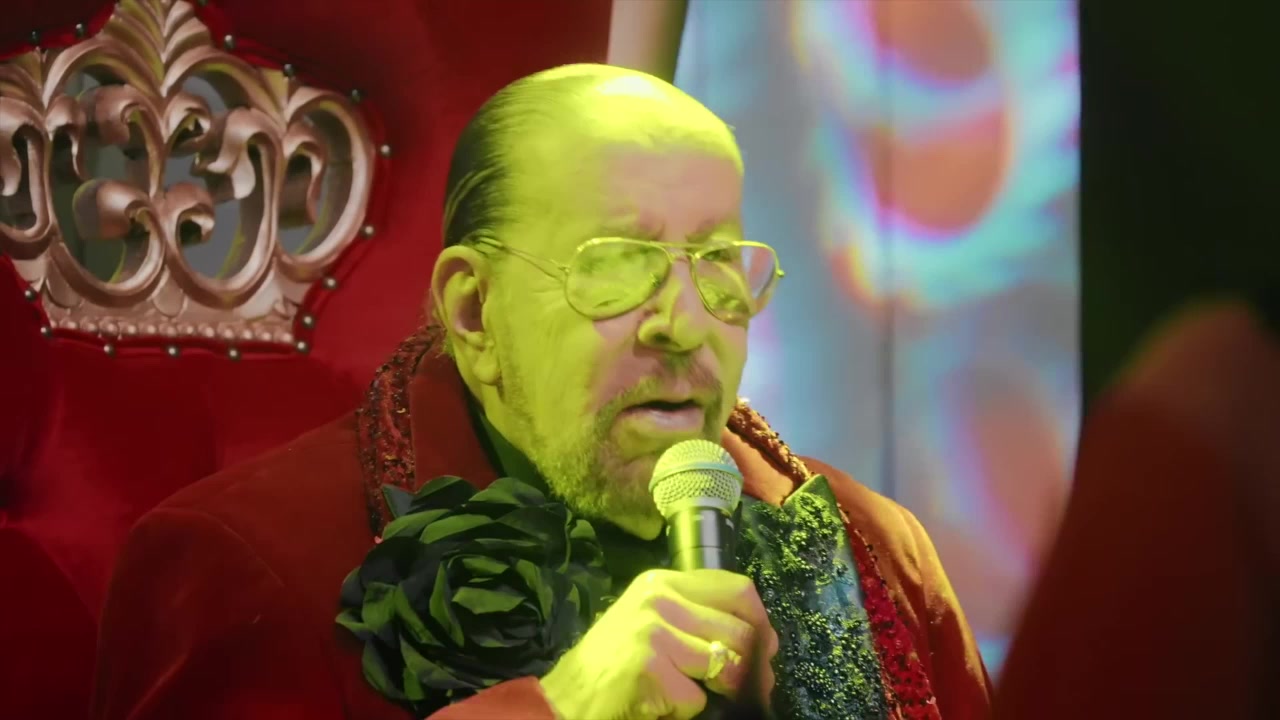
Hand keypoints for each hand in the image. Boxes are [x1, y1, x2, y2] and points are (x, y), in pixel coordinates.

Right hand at [538, 569, 777, 719]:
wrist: (566, 699)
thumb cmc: (612, 665)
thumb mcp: (651, 622)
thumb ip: (695, 617)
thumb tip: (763, 639)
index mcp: (662, 582)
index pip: (737, 589)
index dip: (761, 622)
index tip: (767, 648)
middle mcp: (658, 598)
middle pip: (738, 629)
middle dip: (753, 667)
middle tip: (753, 689)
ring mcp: (653, 631)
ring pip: (724, 664)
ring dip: (718, 691)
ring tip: (695, 696)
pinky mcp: (649, 667)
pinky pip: (696, 698)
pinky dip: (685, 711)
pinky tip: (659, 706)